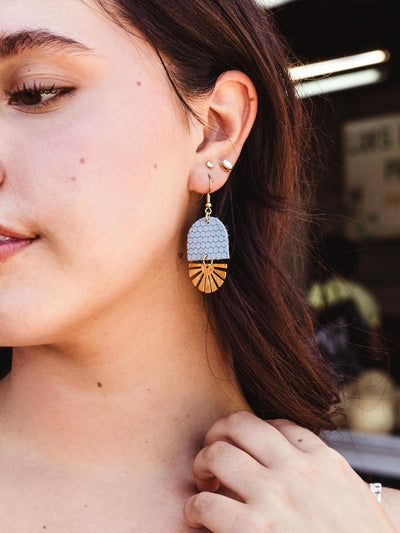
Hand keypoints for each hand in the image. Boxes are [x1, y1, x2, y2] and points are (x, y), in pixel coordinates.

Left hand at [184, 411, 396, 531]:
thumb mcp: (355, 502)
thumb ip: (326, 479)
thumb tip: (297, 470)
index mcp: (327, 463)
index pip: (280, 425)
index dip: (255, 432)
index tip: (246, 448)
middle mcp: (298, 470)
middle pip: (241, 425)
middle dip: (219, 433)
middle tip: (214, 453)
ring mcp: (275, 497)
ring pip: (218, 454)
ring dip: (202, 464)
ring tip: (204, 483)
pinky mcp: (253, 530)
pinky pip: (206, 502)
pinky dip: (194, 507)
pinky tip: (198, 516)